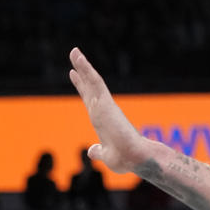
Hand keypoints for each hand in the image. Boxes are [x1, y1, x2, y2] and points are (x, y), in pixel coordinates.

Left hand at [68, 48, 147, 174]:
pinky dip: (86, 69)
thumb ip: (97, 151)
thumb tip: (91, 151)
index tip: (74, 75)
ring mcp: (104, 105)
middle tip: (74, 56)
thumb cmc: (125, 159)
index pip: (89, 99)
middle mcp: (102, 110)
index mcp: (102, 121)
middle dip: (81, 72)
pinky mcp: (105, 103)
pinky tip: (78, 59)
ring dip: (82, 65)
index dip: (82, 87)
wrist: (134, 157)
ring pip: (92, 80)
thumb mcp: (106, 156)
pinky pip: (95, 82)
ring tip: (74, 51)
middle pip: (89, 86)